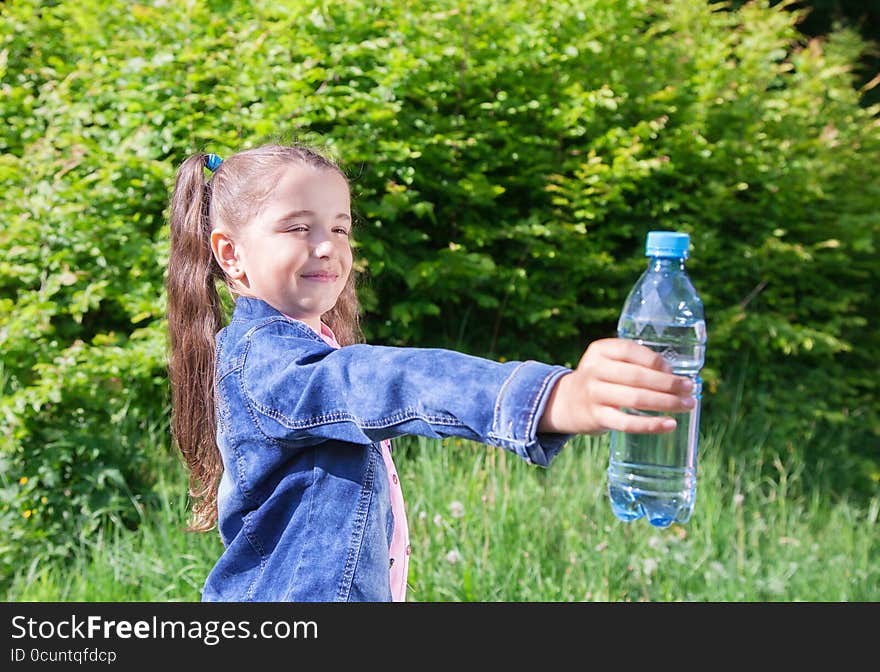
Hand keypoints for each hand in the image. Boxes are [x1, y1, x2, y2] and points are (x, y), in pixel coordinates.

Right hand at [538, 338, 694, 434]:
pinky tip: (670, 424)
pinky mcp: (597, 417)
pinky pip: (627, 423)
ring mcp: (594, 395)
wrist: (566, 402)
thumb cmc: (599, 379)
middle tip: (689, 388)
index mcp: (599, 351)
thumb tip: (675, 376)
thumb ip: (633, 362)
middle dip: (668, 384)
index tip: (673, 370)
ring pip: (635, 399)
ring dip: (666, 402)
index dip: (654, 360)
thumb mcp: (607, 361)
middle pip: (636, 376)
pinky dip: (651, 425)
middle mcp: (594, 371)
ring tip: (687, 405)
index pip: (629, 350)